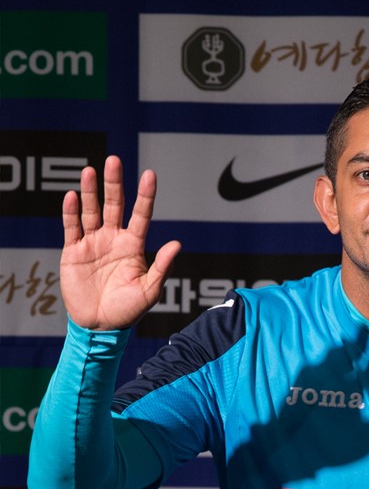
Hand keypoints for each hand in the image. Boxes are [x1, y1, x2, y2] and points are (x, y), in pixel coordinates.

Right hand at [60, 155, 180, 329]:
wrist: (100, 328)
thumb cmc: (128, 311)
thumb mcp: (150, 291)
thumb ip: (162, 267)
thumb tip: (177, 244)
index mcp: (133, 246)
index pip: (141, 215)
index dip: (146, 195)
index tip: (150, 174)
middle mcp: (113, 240)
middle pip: (114, 205)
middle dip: (114, 184)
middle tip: (113, 161)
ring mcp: (93, 244)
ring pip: (91, 211)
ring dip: (89, 191)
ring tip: (90, 170)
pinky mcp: (74, 252)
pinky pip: (72, 227)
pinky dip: (71, 212)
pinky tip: (71, 196)